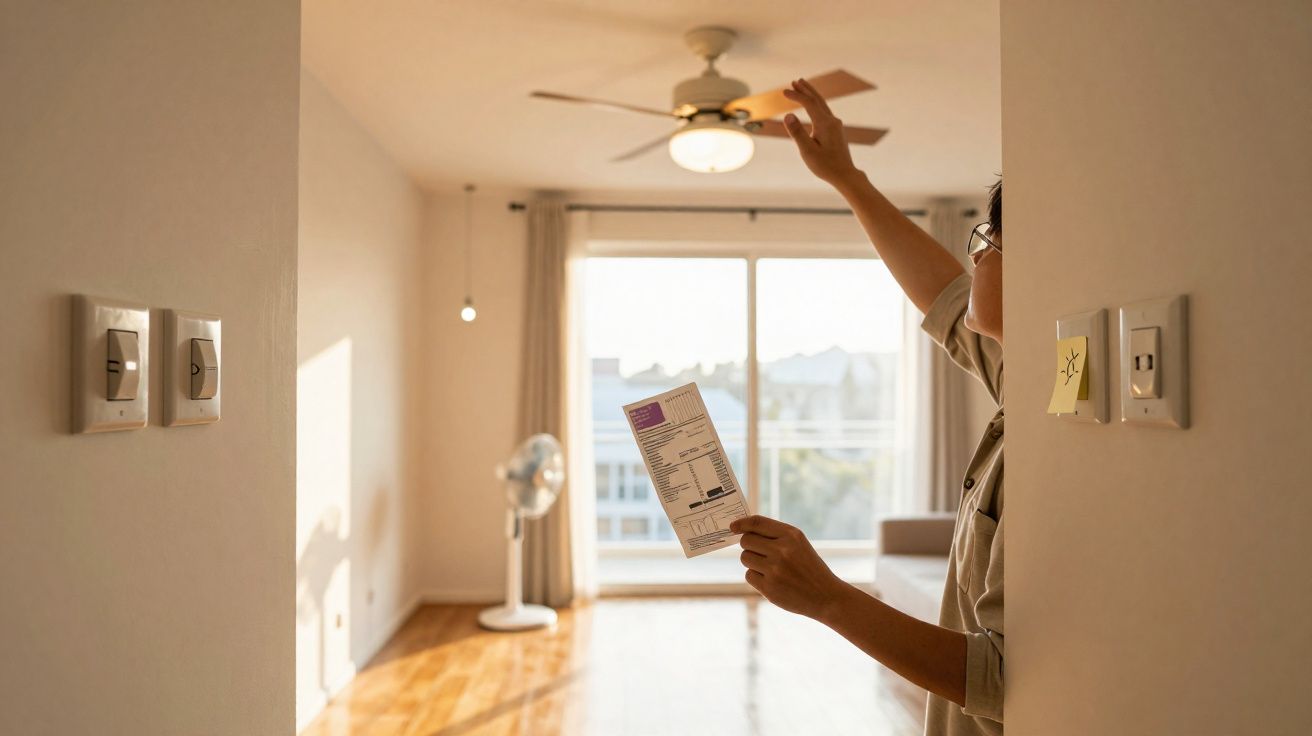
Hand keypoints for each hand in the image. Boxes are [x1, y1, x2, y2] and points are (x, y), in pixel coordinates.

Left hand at [731, 514, 849, 619]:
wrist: (826, 595)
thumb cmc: (808, 566)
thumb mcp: (798, 544)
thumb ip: (774, 535)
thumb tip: (742, 530)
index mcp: (791, 535)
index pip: (757, 523)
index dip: (742, 523)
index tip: (733, 526)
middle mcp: (782, 550)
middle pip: (746, 541)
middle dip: (749, 546)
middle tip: (760, 552)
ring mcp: (775, 570)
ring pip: (745, 558)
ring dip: (752, 562)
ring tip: (769, 567)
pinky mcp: (769, 588)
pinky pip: (749, 575)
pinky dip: (756, 577)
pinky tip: (772, 580)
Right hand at [781, 78, 861, 187]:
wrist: (844, 175)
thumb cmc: (825, 165)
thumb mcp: (808, 151)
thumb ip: (797, 132)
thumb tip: (788, 114)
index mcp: (825, 123)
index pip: (808, 103)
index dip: (796, 95)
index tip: (783, 92)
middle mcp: (832, 121)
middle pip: (818, 99)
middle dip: (806, 89)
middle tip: (795, 80)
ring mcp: (836, 125)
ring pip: (822, 105)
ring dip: (812, 96)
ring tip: (803, 88)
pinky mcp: (836, 131)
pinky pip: (825, 112)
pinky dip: (816, 105)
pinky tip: (813, 108)